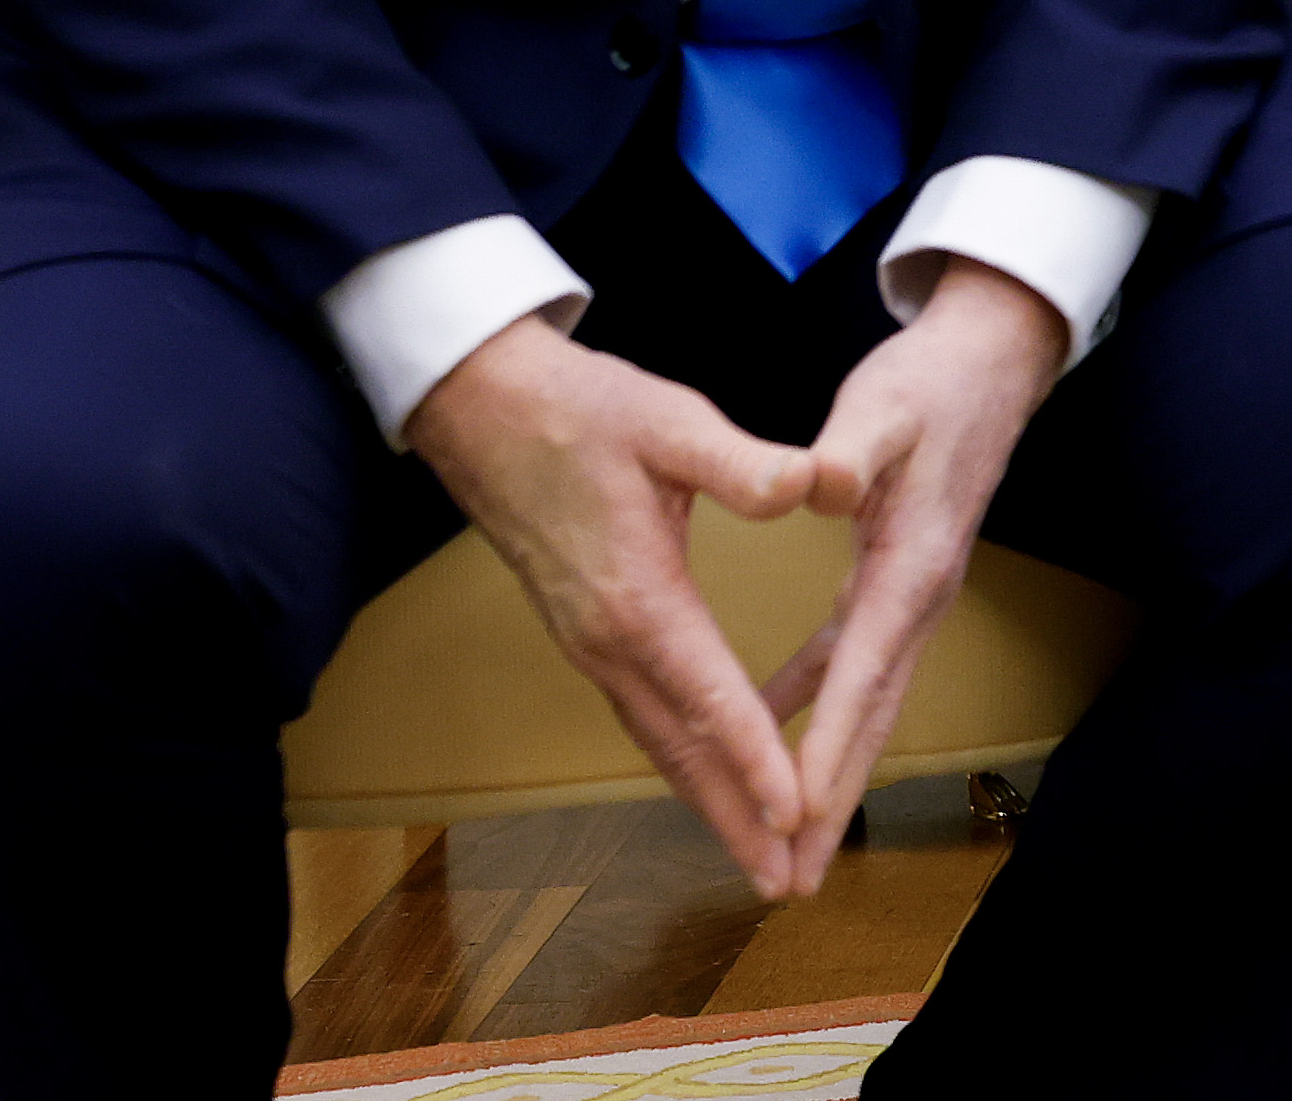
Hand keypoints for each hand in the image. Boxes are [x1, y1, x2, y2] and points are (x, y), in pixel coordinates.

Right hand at [408, 315, 832, 896]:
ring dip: (708, 799)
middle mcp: (608, 640)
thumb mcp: (670, 420)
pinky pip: (641, 714)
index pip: (710, 695)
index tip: (795, 814)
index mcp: (636, 597)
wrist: (482, 407)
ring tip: (757, 854)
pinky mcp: (586, 633)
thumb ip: (742, 463)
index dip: (756, 758)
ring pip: (657, 741)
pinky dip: (682, 756)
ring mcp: (590, 643)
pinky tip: (710, 776)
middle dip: (734, 818)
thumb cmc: (581, 409)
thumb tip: (810, 486)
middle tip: (783, 883)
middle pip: (681, 748)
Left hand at [759, 260, 1064, 873]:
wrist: (993, 358)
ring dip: (830, 776)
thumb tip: (822, 484)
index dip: (828, 747)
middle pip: (872, 719)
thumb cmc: (932, 380)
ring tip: (790, 846)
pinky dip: (818, 712)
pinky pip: (853, 667)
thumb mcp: (883, 404)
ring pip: (867, 705)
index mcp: (911, 564)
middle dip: (832, 802)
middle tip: (792, 879)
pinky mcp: (899, 582)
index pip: (861, 672)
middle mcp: (920, 597)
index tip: (794, 815)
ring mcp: (914, 596)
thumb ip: (851, 449)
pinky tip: (772, 731)